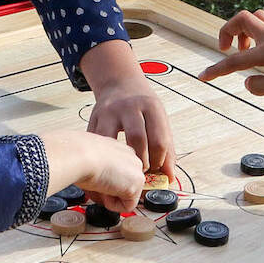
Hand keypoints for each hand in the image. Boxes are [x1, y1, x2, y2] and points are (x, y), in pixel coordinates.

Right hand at [39, 131, 145, 212]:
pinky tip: (102, 191)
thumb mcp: (89, 159)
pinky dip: (112, 205)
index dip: (104, 181)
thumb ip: (100, 168)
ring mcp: (136, 171)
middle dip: (108, 190)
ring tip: (96, 185)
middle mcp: (131, 158)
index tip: (94, 179)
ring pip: (125, 196)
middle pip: (123, 185)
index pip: (118, 173)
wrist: (78, 154)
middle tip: (94, 183)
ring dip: (109, 196)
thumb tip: (96, 181)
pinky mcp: (136, 185)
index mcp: (119, 150)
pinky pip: (127, 206)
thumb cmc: (77, 154)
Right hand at [79, 40, 176, 175]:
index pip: (159, 140)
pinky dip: (105, 157)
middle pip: (137, 139)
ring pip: (115, 142)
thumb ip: (166, 149)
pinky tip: (112, 164)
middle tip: (142, 173)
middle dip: (141, 162)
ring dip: (121, 162)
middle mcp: (130, 106)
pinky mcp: (94, 118)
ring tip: (127, 170)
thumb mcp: (159, 120)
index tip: (157, 169)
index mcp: (151, 107)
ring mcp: (109, 111)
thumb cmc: (143, 109)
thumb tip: (169, 178)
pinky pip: (100, 143)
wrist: (120, 85)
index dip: (159, 161)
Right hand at [198, 9, 263, 106]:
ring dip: (244, 30)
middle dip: (227, 31)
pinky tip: (263, 50)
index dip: (217, 70)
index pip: (235, 61)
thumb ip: (259, 86)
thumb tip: (248, 81)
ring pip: (256, 16)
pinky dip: (259, 32)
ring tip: (245, 51)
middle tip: (226, 51)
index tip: (203, 77)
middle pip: (242, 18)